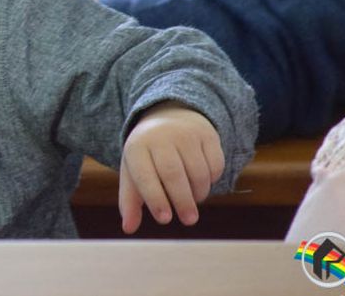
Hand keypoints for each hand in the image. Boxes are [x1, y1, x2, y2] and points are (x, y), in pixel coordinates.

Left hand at [118, 101, 223, 233]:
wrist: (169, 116)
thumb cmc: (148, 154)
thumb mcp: (133, 172)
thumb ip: (130, 201)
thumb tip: (128, 228)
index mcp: (137, 147)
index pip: (145, 176)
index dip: (155, 199)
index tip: (164, 219)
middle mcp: (160, 137)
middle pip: (173, 174)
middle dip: (182, 201)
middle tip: (188, 220)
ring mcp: (185, 133)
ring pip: (197, 171)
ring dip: (198, 193)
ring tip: (193, 201)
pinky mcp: (207, 134)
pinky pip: (215, 164)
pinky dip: (212, 179)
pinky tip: (202, 183)